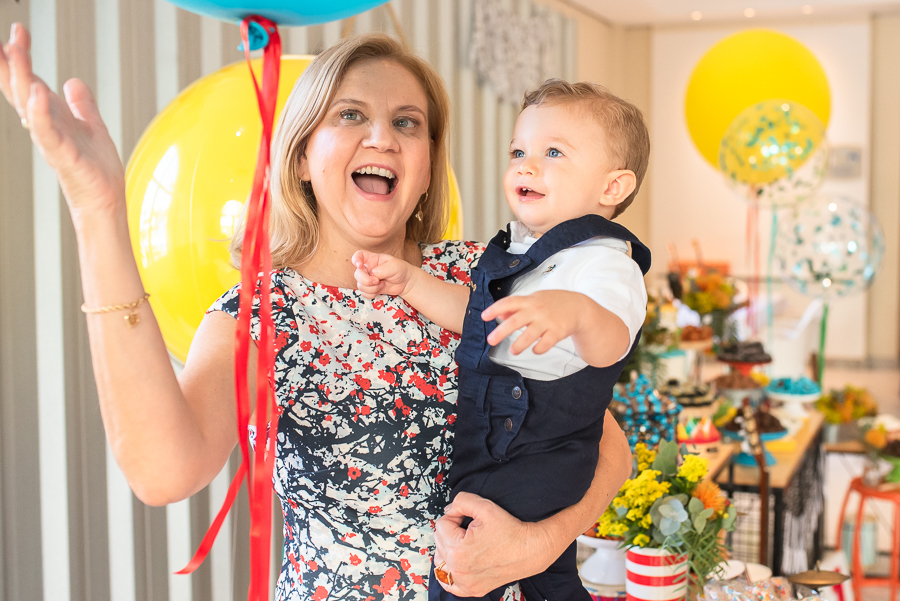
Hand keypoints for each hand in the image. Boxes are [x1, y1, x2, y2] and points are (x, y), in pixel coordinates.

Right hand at [0, 23, 125, 217]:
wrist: (106, 200)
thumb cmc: (96, 169)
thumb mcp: (92, 127)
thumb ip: (82, 106)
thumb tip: (73, 82)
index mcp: (51, 118)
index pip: (29, 83)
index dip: (21, 59)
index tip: (18, 33)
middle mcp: (45, 126)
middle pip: (21, 89)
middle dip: (14, 62)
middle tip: (13, 35)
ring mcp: (51, 140)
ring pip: (28, 104)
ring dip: (22, 78)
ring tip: (16, 51)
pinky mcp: (63, 155)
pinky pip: (46, 131)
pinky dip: (40, 112)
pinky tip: (38, 93)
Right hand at [351, 249, 414, 297]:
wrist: (404, 282)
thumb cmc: (399, 270)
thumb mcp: (394, 266)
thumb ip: (384, 269)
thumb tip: (373, 273)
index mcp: (372, 259)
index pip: (358, 255)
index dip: (356, 260)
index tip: (360, 266)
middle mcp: (367, 268)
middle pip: (357, 274)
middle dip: (366, 280)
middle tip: (377, 281)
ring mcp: (367, 279)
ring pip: (360, 285)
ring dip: (371, 288)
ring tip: (382, 284)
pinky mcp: (369, 289)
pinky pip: (364, 293)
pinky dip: (371, 294)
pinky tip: (379, 289)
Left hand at [432, 492, 558, 596]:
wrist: (530, 550)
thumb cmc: (510, 531)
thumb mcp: (485, 506)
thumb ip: (460, 501)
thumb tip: (449, 510)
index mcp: (458, 550)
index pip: (441, 525)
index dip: (455, 516)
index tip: (469, 519)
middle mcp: (459, 570)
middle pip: (439, 541)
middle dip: (452, 531)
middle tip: (471, 529)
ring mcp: (465, 583)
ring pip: (441, 560)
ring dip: (448, 549)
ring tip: (465, 543)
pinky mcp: (472, 590)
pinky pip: (448, 582)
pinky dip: (450, 571)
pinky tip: (458, 561)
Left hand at [482, 290, 585, 353]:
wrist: (578, 306)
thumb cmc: (552, 303)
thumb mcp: (534, 300)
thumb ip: (516, 307)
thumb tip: (499, 314)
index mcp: (528, 301)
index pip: (508, 302)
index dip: (495, 309)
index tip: (483, 316)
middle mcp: (536, 310)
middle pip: (515, 321)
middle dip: (501, 332)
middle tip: (490, 340)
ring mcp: (547, 321)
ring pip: (529, 335)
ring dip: (519, 345)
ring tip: (513, 351)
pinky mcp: (557, 332)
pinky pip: (545, 344)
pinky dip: (538, 349)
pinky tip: (535, 350)